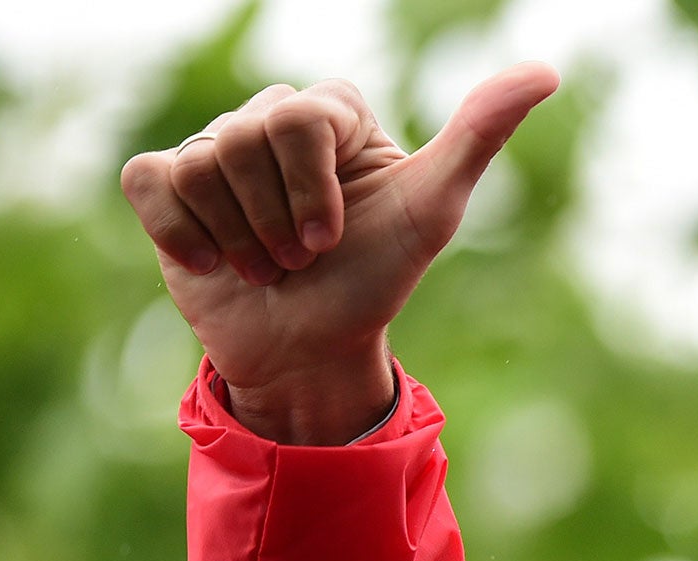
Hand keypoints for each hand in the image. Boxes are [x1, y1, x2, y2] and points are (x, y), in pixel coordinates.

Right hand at [120, 64, 558, 442]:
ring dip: (239, 240)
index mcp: (330, 111)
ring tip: (268, 267)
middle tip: (301, 260)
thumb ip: (479, 137)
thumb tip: (544, 71)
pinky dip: (182, 233)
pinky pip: (152, 182)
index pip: (298, 117)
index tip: (333, 240)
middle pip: (243, 140)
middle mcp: (268, 118)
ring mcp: (213, 149)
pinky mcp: (166, 185)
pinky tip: (213, 263)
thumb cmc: (375, 279)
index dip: (311, 193)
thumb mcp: (431, 210)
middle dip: (276, 223)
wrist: (313, 351)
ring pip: (199, 166)